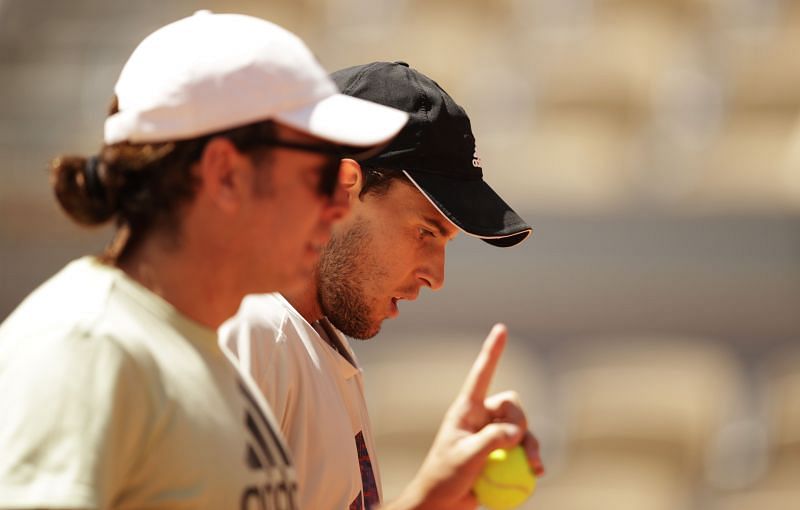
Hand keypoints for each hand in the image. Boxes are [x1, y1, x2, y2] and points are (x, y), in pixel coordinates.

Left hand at [386, 324, 543, 509]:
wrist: (442, 503)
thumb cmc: (444, 477)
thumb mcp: (465, 458)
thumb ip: (489, 441)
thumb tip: (515, 433)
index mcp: (466, 410)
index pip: (481, 375)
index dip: (492, 352)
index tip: (501, 329)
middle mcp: (482, 418)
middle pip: (512, 405)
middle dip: (520, 423)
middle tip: (514, 445)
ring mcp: (493, 435)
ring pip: (523, 428)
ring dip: (532, 446)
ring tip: (534, 467)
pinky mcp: (502, 454)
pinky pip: (525, 449)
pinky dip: (532, 459)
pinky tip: (537, 474)